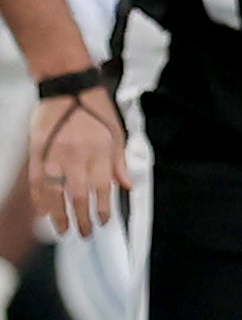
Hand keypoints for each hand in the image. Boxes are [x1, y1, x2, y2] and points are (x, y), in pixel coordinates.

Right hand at [27, 83, 126, 235]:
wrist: (67, 86)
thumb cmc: (96, 109)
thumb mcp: (117, 132)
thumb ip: (120, 162)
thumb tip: (128, 187)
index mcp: (100, 151)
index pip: (103, 189)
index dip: (104, 209)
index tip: (104, 222)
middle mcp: (77, 155)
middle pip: (78, 195)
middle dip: (82, 218)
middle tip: (85, 234)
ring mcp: (54, 154)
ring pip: (55, 193)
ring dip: (59, 215)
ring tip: (63, 230)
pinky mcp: (36, 151)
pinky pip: (36, 181)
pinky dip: (39, 198)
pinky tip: (43, 212)